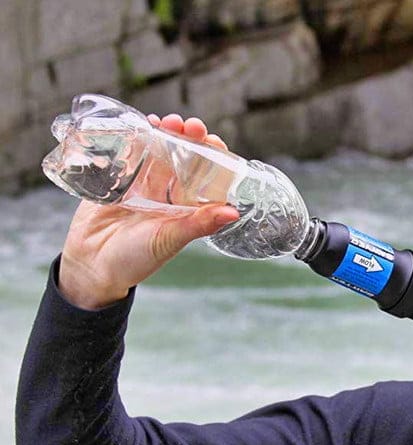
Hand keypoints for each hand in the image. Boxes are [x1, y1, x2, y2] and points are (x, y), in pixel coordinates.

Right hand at [59, 115, 239, 309]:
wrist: (90, 266)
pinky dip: (136, 139)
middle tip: (192, 126)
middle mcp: (166, 195)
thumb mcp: (169, 240)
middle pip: (182, 160)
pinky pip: (130, 156)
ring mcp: (142, 187)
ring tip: (167, 121)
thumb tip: (234, 212)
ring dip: (165, 135)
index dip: (211, 157)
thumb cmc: (135, 260)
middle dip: (189, 139)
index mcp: (184, 208)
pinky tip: (143, 125)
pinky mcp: (118, 182)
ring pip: (158, 153)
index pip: (204, 177)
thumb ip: (198, 225)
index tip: (213, 141)